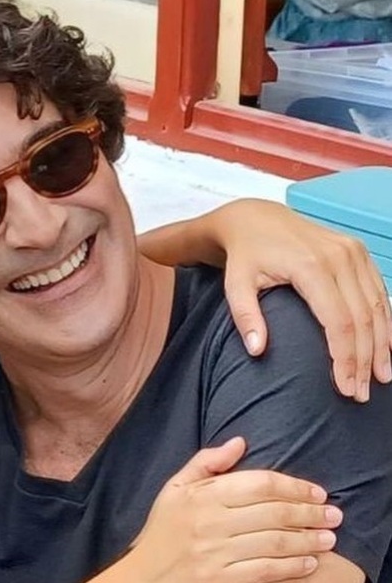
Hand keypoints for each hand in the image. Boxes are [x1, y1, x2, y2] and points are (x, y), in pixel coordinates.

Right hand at [119, 437, 340, 582]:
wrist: (146, 574)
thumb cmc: (163, 528)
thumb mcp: (175, 488)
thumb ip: (207, 462)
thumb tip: (240, 441)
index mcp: (201, 495)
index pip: (258, 484)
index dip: (293, 486)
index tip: (317, 492)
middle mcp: (210, 522)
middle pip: (272, 512)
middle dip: (309, 513)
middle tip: (333, 515)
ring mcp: (216, 553)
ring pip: (274, 542)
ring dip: (307, 540)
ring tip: (327, 538)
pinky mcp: (221, 579)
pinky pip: (265, 571)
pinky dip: (292, 567)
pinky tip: (308, 563)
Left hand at [211, 199, 391, 399]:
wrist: (254, 218)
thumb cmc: (244, 255)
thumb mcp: (234, 285)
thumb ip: (245, 316)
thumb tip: (256, 350)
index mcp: (310, 266)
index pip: (338, 322)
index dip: (345, 358)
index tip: (345, 387)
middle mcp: (339, 256)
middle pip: (362, 318)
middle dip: (365, 360)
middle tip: (361, 393)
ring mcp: (353, 251)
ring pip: (377, 306)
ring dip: (382, 345)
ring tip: (380, 378)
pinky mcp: (358, 251)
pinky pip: (379, 291)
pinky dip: (385, 321)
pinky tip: (384, 347)